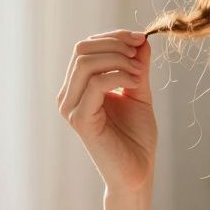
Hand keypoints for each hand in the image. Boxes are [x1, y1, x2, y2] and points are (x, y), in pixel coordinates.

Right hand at [55, 29, 156, 192]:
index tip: (141, 39)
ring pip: (86, 63)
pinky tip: (136, 82)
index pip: (86, 48)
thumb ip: (137, 66)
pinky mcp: (80, 120)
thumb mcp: (138, 91)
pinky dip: (119, 75)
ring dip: (118, 59)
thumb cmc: (136, 137)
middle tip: (140, 53)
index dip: (113, 37)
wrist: (138, 172)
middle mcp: (68, 96)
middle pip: (82, 49)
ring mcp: (71, 108)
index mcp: (78, 87)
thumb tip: (141, 39)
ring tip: (140, 72)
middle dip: (115, 44)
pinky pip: (96, 84)